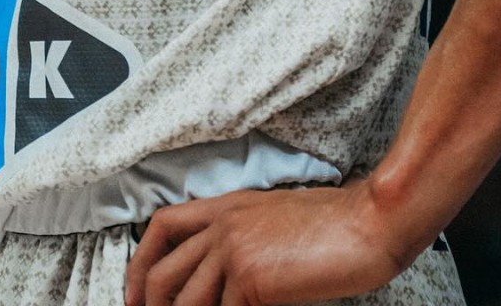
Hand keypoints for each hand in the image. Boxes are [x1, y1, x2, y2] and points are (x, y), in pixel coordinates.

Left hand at [123, 180, 406, 305]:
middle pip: (163, 269)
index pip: (162, 226)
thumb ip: (241, 236)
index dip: (140, 262)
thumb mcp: (271, 218)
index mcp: (224, 205)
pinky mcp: (251, 279)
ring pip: (185, 299)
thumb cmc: (331, 225)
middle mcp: (221, 225)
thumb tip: (222, 276)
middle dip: (148, 304)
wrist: (366, 224)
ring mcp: (233, 250)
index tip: (134, 293)